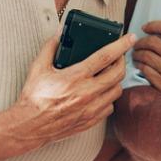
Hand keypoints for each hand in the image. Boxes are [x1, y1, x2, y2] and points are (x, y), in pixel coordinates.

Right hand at [7, 34, 134, 148]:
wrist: (30, 126)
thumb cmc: (34, 98)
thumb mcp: (38, 68)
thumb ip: (50, 47)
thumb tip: (59, 33)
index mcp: (75, 77)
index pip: (106, 56)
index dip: (121, 45)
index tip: (130, 38)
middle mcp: (87, 93)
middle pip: (118, 73)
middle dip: (122, 61)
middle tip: (118, 56)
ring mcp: (91, 108)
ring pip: (117, 90)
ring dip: (116, 80)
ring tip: (110, 74)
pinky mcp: (91, 120)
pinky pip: (110, 107)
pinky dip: (109, 98)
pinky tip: (101, 93)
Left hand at [133, 14, 160, 112]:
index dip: (153, 25)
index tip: (146, 27)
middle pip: (153, 42)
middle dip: (142, 41)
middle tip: (138, 42)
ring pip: (146, 56)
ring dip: (137, 53)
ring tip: (136, 53)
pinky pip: (146, 70)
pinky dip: (139, 65)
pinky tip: (138, 64)